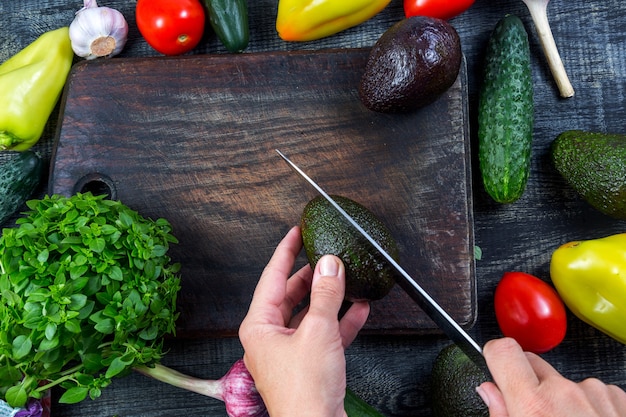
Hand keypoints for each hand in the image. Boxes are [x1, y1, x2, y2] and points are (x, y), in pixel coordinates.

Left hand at [239, 226, 369, 416]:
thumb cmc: (304, 392)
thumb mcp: (317, 332)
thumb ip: (325, 294)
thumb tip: (329, 265)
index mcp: (260, 326)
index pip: (272, 277)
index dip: (285, 251)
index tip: (296, 232)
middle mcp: (271, 337)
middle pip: (291, 294)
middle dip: (312, 275)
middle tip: (327, 255)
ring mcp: (290, 351)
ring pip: (310, 314)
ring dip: (330, 299)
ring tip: (348, 280)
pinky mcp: (308, 364)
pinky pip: (324, 334)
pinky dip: (341, 322)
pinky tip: (359, 309)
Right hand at [477, 337, 625, 416]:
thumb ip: (500, 414)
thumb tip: (489, 392)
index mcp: (534, 405)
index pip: (503, 350)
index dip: (495, 354)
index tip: (494, 361)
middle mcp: (565, 393)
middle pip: (534, 365)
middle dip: (530, 383)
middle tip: (534, 412)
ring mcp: (596, 394)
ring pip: (566, 382)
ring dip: (564, 399)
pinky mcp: (620, 399)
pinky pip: (595, 392)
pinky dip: (591, 407)